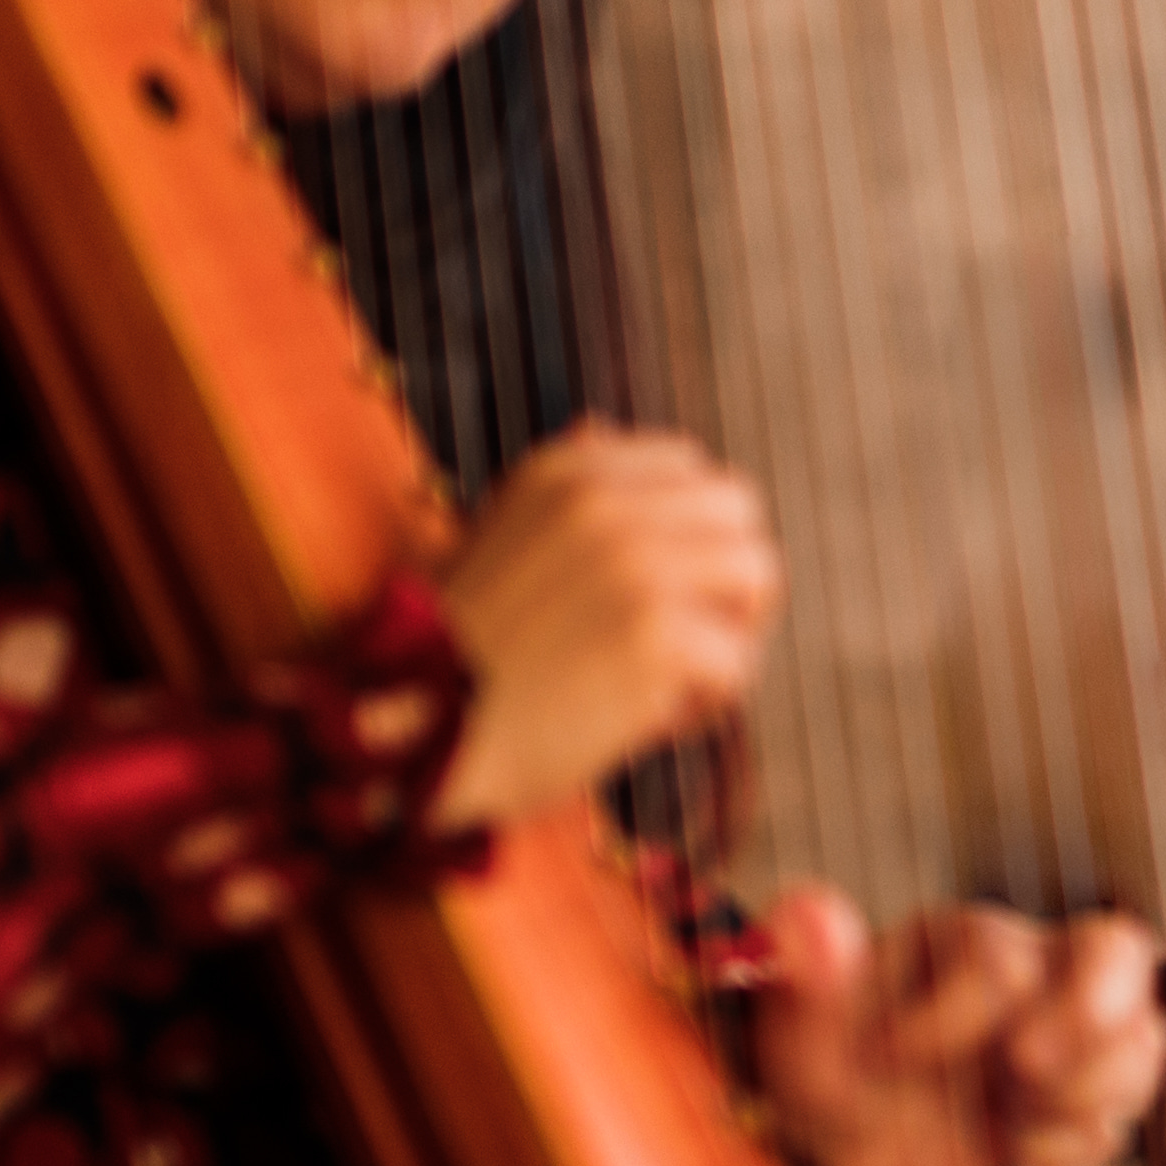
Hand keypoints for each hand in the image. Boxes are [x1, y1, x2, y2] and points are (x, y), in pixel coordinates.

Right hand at [429, 426, 779, 831]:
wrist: (407, 740)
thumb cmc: (457, 654)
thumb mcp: (493, 534)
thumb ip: (560, 488)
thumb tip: (600, 425)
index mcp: (570, 470)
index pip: (692, 471)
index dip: (689, 540)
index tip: (652, 596)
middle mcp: (606, 499)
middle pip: (740, 514)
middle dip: (725, 581)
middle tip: (684, 645)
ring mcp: (636, 562)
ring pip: (757, 575)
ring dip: (730, 637)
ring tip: (675, 682)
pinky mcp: (656, 634)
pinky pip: (737, 661)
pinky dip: (708, 702)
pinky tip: (654, 722)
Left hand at [752, 889, 1165, 1165]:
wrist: (855, 1142)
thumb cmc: (830, 1068)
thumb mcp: (802, 1028)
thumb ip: (807, 971)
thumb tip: (808, 918)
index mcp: (966, 941)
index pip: (996, 961)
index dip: (946, 1021)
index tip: (886, 1058)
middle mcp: (1038, 972)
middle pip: (1118, 950)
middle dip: (1090, 1013)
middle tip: (1025, 1068)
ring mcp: (1073, 1037)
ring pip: (1143, 1040)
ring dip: (1085, 1095)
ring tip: (1012, 1125)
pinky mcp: (1088, 1099)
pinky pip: (1123, 1115)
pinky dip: (1074, 1144)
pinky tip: (1017, 1149)